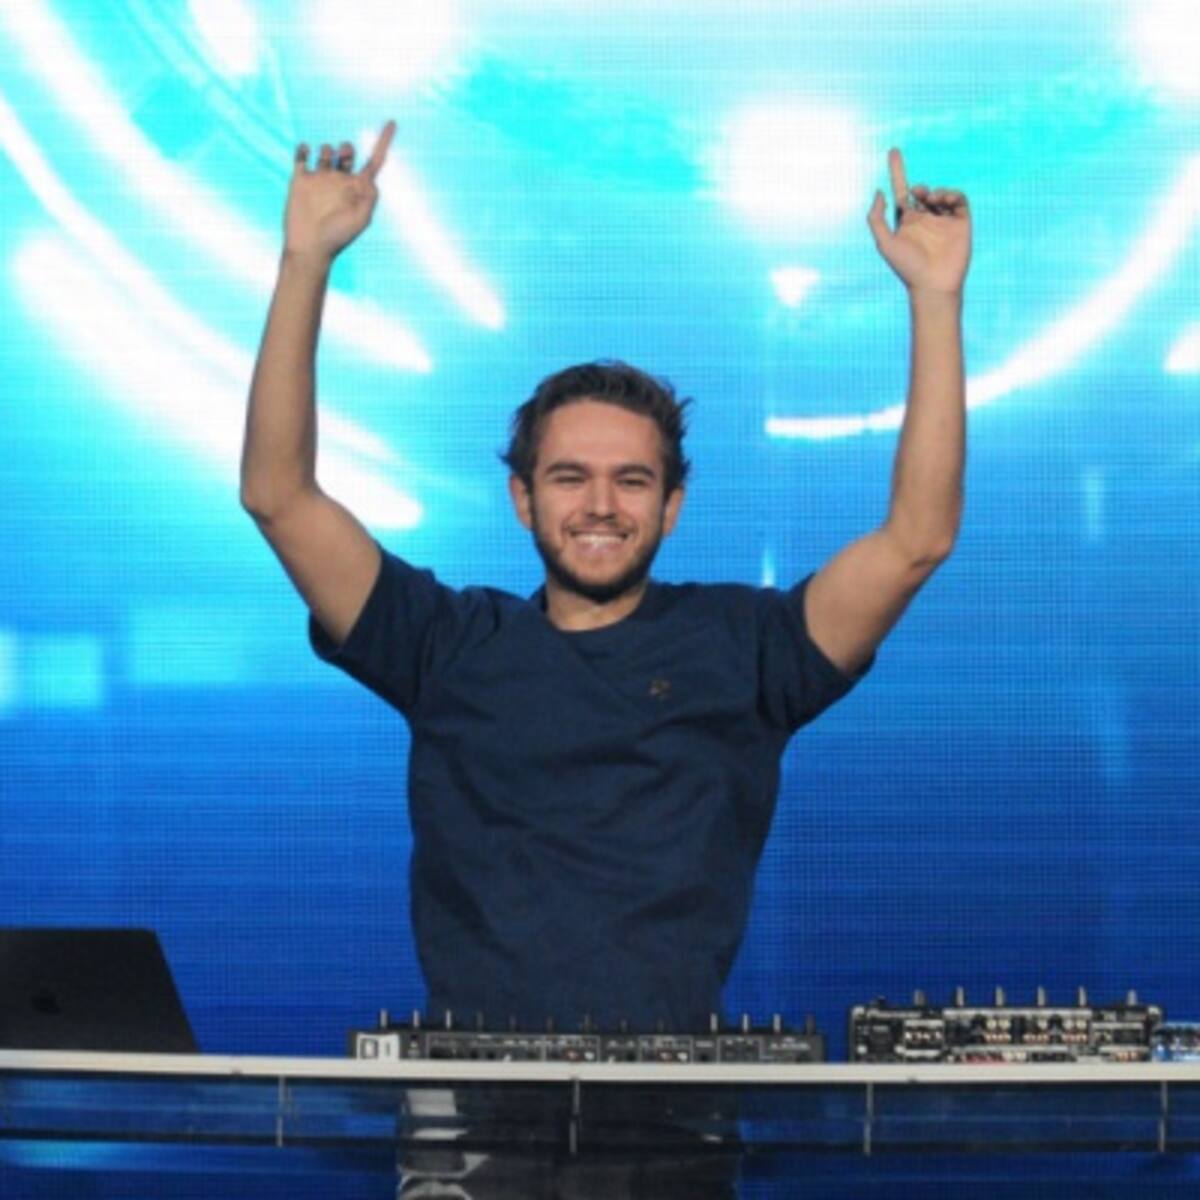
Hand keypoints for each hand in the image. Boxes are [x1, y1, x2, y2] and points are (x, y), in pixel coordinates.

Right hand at [283, 121, 395, 264]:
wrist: (309, 247)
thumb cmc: (338, 237)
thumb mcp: (361, 218)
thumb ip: (370, 196)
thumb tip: (371, 178)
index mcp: (358, 189)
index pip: (375, 160)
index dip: (384, 141)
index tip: (392, 122)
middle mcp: (340, 181)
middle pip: (347, 153)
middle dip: (347, 149)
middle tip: (344, 157)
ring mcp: (320, 179)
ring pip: (325, 151)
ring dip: (327, 150)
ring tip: (325, 163)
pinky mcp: (301, 180)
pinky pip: (302, 155)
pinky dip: (304, 148)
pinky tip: (306, 151)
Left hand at [867, 148, 970, 297]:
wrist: (933, 285)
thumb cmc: (907, 267)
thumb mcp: (885, 243)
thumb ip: (876, 218)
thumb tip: (878, 192)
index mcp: (906, 222)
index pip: (900, 191)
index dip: (896, 171)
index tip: (893, 151)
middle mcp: (924, 219)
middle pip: (921, 191)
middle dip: (919, 187)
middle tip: (917, 192)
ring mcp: (943, 220)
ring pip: (940, 194)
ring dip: (934, 191)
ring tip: (930, 199)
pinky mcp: (961, 223)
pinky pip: (958, 200)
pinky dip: (952, 195)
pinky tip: (943, 200)